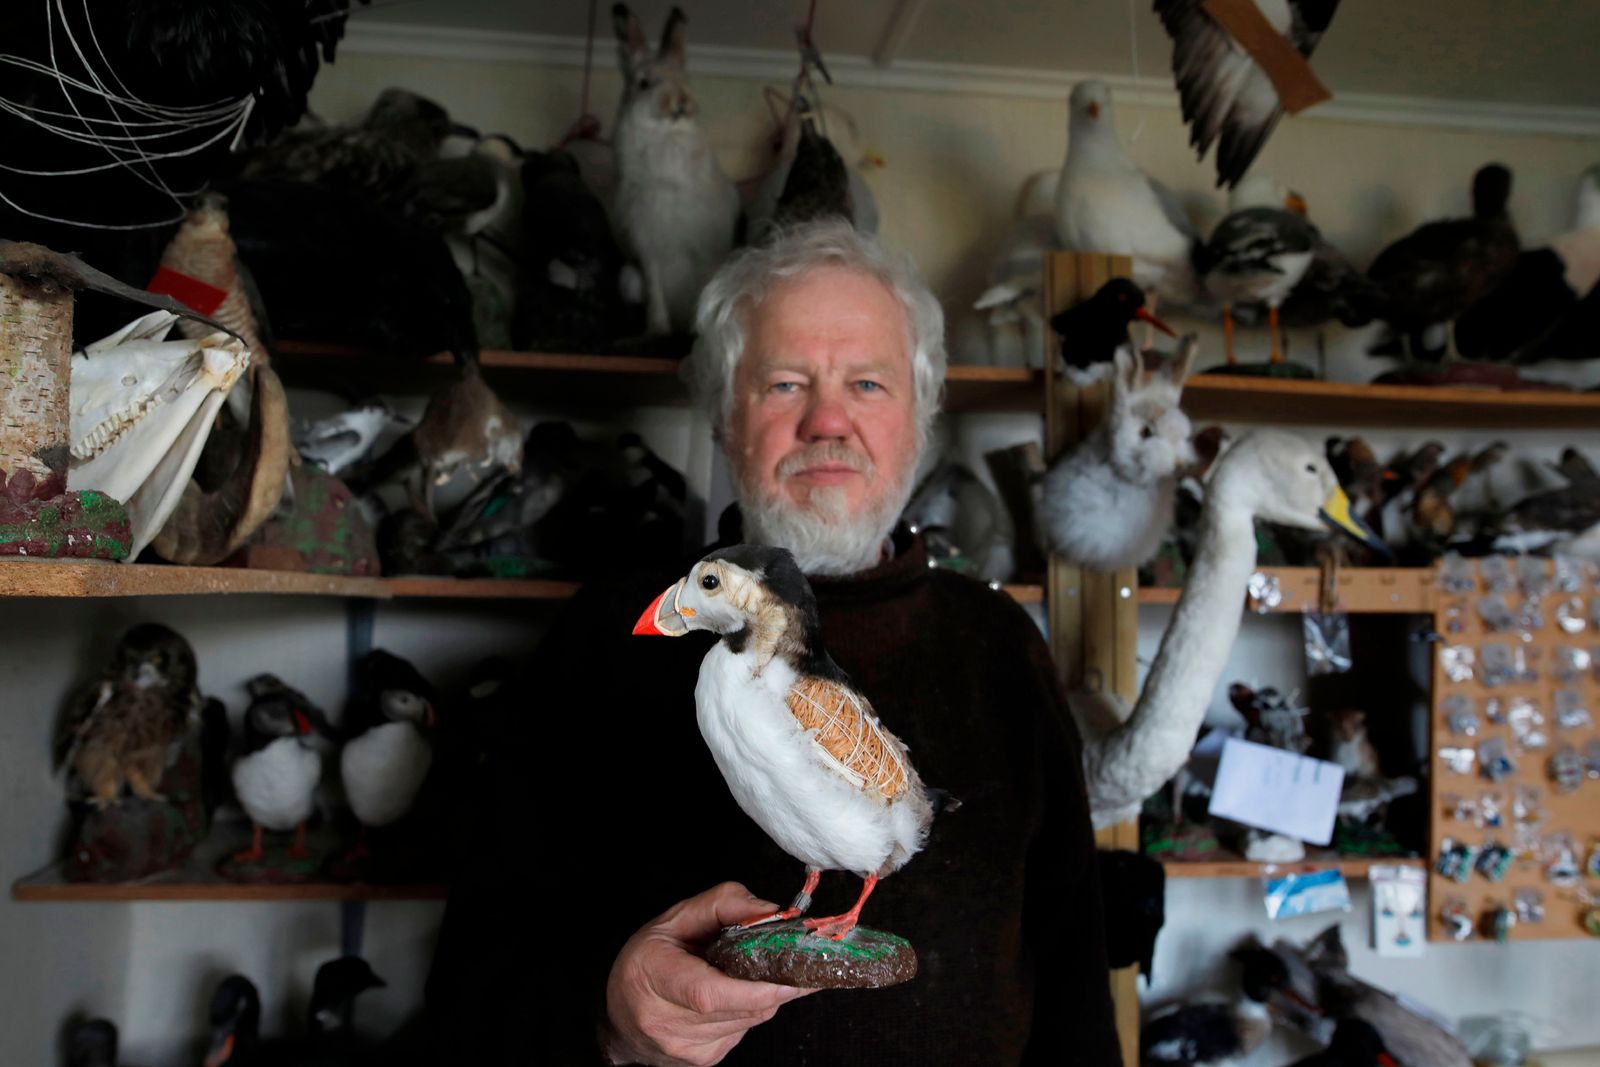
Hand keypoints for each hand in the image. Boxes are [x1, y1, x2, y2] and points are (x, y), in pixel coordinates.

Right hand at [602, 882, 815, 1065]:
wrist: (621, 1016)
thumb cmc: (649, 960)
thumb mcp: (677, 917)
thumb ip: (724, 904)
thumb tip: (772, 913)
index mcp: (653, 976)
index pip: (709, 993)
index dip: (755, 989)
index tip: (790, 977)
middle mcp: (665, 1021)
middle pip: (740, 1008)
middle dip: (776, 985)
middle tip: (797, 961)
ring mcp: (686, 1047)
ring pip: (750, 1020)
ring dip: (765, 995)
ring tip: (758, 971)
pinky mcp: (703, 1060)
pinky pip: (744, 1030)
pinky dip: (750, 1009)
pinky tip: (736, 994)